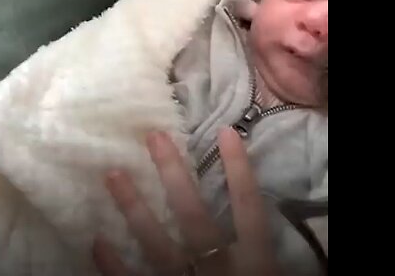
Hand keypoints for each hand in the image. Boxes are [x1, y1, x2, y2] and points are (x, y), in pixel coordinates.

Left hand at [93, 128, 278, 275]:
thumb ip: (284, 258)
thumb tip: (298, 237)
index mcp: (257, 270)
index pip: (251, 212)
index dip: (240, 173)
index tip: (228, 133)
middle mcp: (220, 275)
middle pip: (195, 218)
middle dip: (173, 177)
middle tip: (152, 137)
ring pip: (159, 248)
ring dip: (135, 210)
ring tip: (111, 175)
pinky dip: (114, 267)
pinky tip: (96, 241)